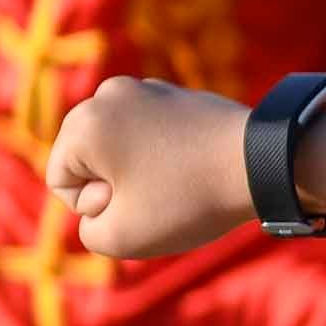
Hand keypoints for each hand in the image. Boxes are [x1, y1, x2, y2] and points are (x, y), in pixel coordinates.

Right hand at [47, 75, 257, 260]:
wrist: (263, 163)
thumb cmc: (188, 200)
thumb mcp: (121, 237)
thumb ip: (88, 229)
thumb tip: (101, 202)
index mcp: (83, 122)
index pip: (61, 180)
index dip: (94, 206)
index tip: (136, 202)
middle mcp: (108, 94)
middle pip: (87, 159)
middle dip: (114, 186)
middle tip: (159, 194)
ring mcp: (145, 88)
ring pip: (120, 150)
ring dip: (140, 174)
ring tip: (180, 182)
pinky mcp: (176, 94)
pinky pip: (151, 137)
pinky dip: (165, 158)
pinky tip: (194, 169)